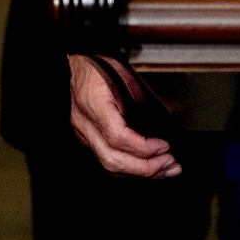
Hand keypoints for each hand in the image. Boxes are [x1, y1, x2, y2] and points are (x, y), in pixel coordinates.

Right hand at [68, 54, 180, 177]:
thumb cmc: (96, 66)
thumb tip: (170, 109)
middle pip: (112, 159)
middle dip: (145, 168)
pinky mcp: (87, 138)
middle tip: (170, 164)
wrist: (69, 68)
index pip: (117, 136)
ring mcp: (84, 134)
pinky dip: (129, 167)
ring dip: (140, 172)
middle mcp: (86, 124)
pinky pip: (107, 160)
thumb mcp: (121, 72)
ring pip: (109, 165)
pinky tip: (146, 167)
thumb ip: (141, 93)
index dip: (143, 147)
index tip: (163, 145)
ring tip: (164, 169)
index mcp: (94, 104)